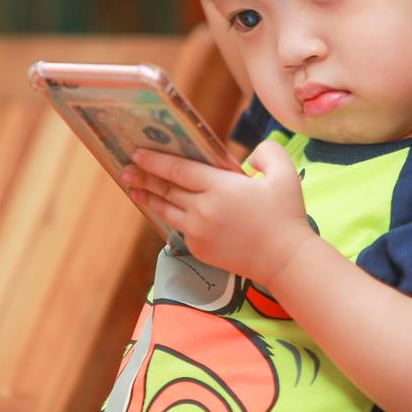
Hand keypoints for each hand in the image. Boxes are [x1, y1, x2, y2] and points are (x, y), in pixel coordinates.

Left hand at [123, 141, 315, 282]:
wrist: (284, 260)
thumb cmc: (286, 214)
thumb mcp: (285, 174)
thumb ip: (267, 153)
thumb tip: (249, 155)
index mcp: (221, 187)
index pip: (179, 169)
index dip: (156, 160)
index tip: (138, 152)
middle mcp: (203, 209)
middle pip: (167, 189)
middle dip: (144, 177)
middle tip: (126, 167)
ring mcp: (199, 231)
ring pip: (167, 209)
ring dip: (148, 196)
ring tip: (133, 188)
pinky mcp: (199, 248)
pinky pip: (179, 227)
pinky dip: (169, 215)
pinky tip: (161, 208)